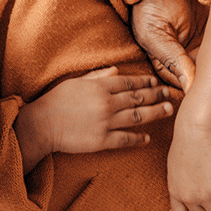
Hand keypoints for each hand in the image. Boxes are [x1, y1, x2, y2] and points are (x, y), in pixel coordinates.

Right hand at [15, 68, 172, 172]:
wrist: (42, 124)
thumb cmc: (55, 100)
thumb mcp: (75, 82)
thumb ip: (97, 75)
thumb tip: (116, 70)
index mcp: (99, 87)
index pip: (128, 82)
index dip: (145, 82)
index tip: (156, 81)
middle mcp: (106, 103)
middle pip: (137, 98)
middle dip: (156, 95)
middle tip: (169, 93)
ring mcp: (105, 122)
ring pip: (137, 116)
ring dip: (155, 113)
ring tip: (167, 110)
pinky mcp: (102, 140)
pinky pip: (125, 139)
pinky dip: (138, 138)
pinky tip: (147, 137)